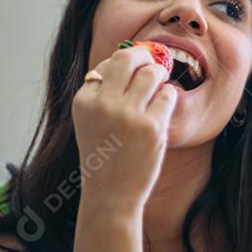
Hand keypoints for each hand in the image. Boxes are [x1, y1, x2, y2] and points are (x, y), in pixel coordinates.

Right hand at [71, 44, 177, 216]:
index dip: (122, 65)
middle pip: (128, 58)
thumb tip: (130, 58)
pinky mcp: (152, 127)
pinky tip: (161, 108)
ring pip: (152, 73)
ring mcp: (128, 115)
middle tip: (151, 63)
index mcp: (84, 101)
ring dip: (159, 74)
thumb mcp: (90, 121)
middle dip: (144, 56)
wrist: (110, 196)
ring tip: (159, 84)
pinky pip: (167, 95)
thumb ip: (103, 93)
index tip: (130, 75)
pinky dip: (167, 97)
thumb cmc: (104, 156)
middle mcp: (103, 104)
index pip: (106, 65)